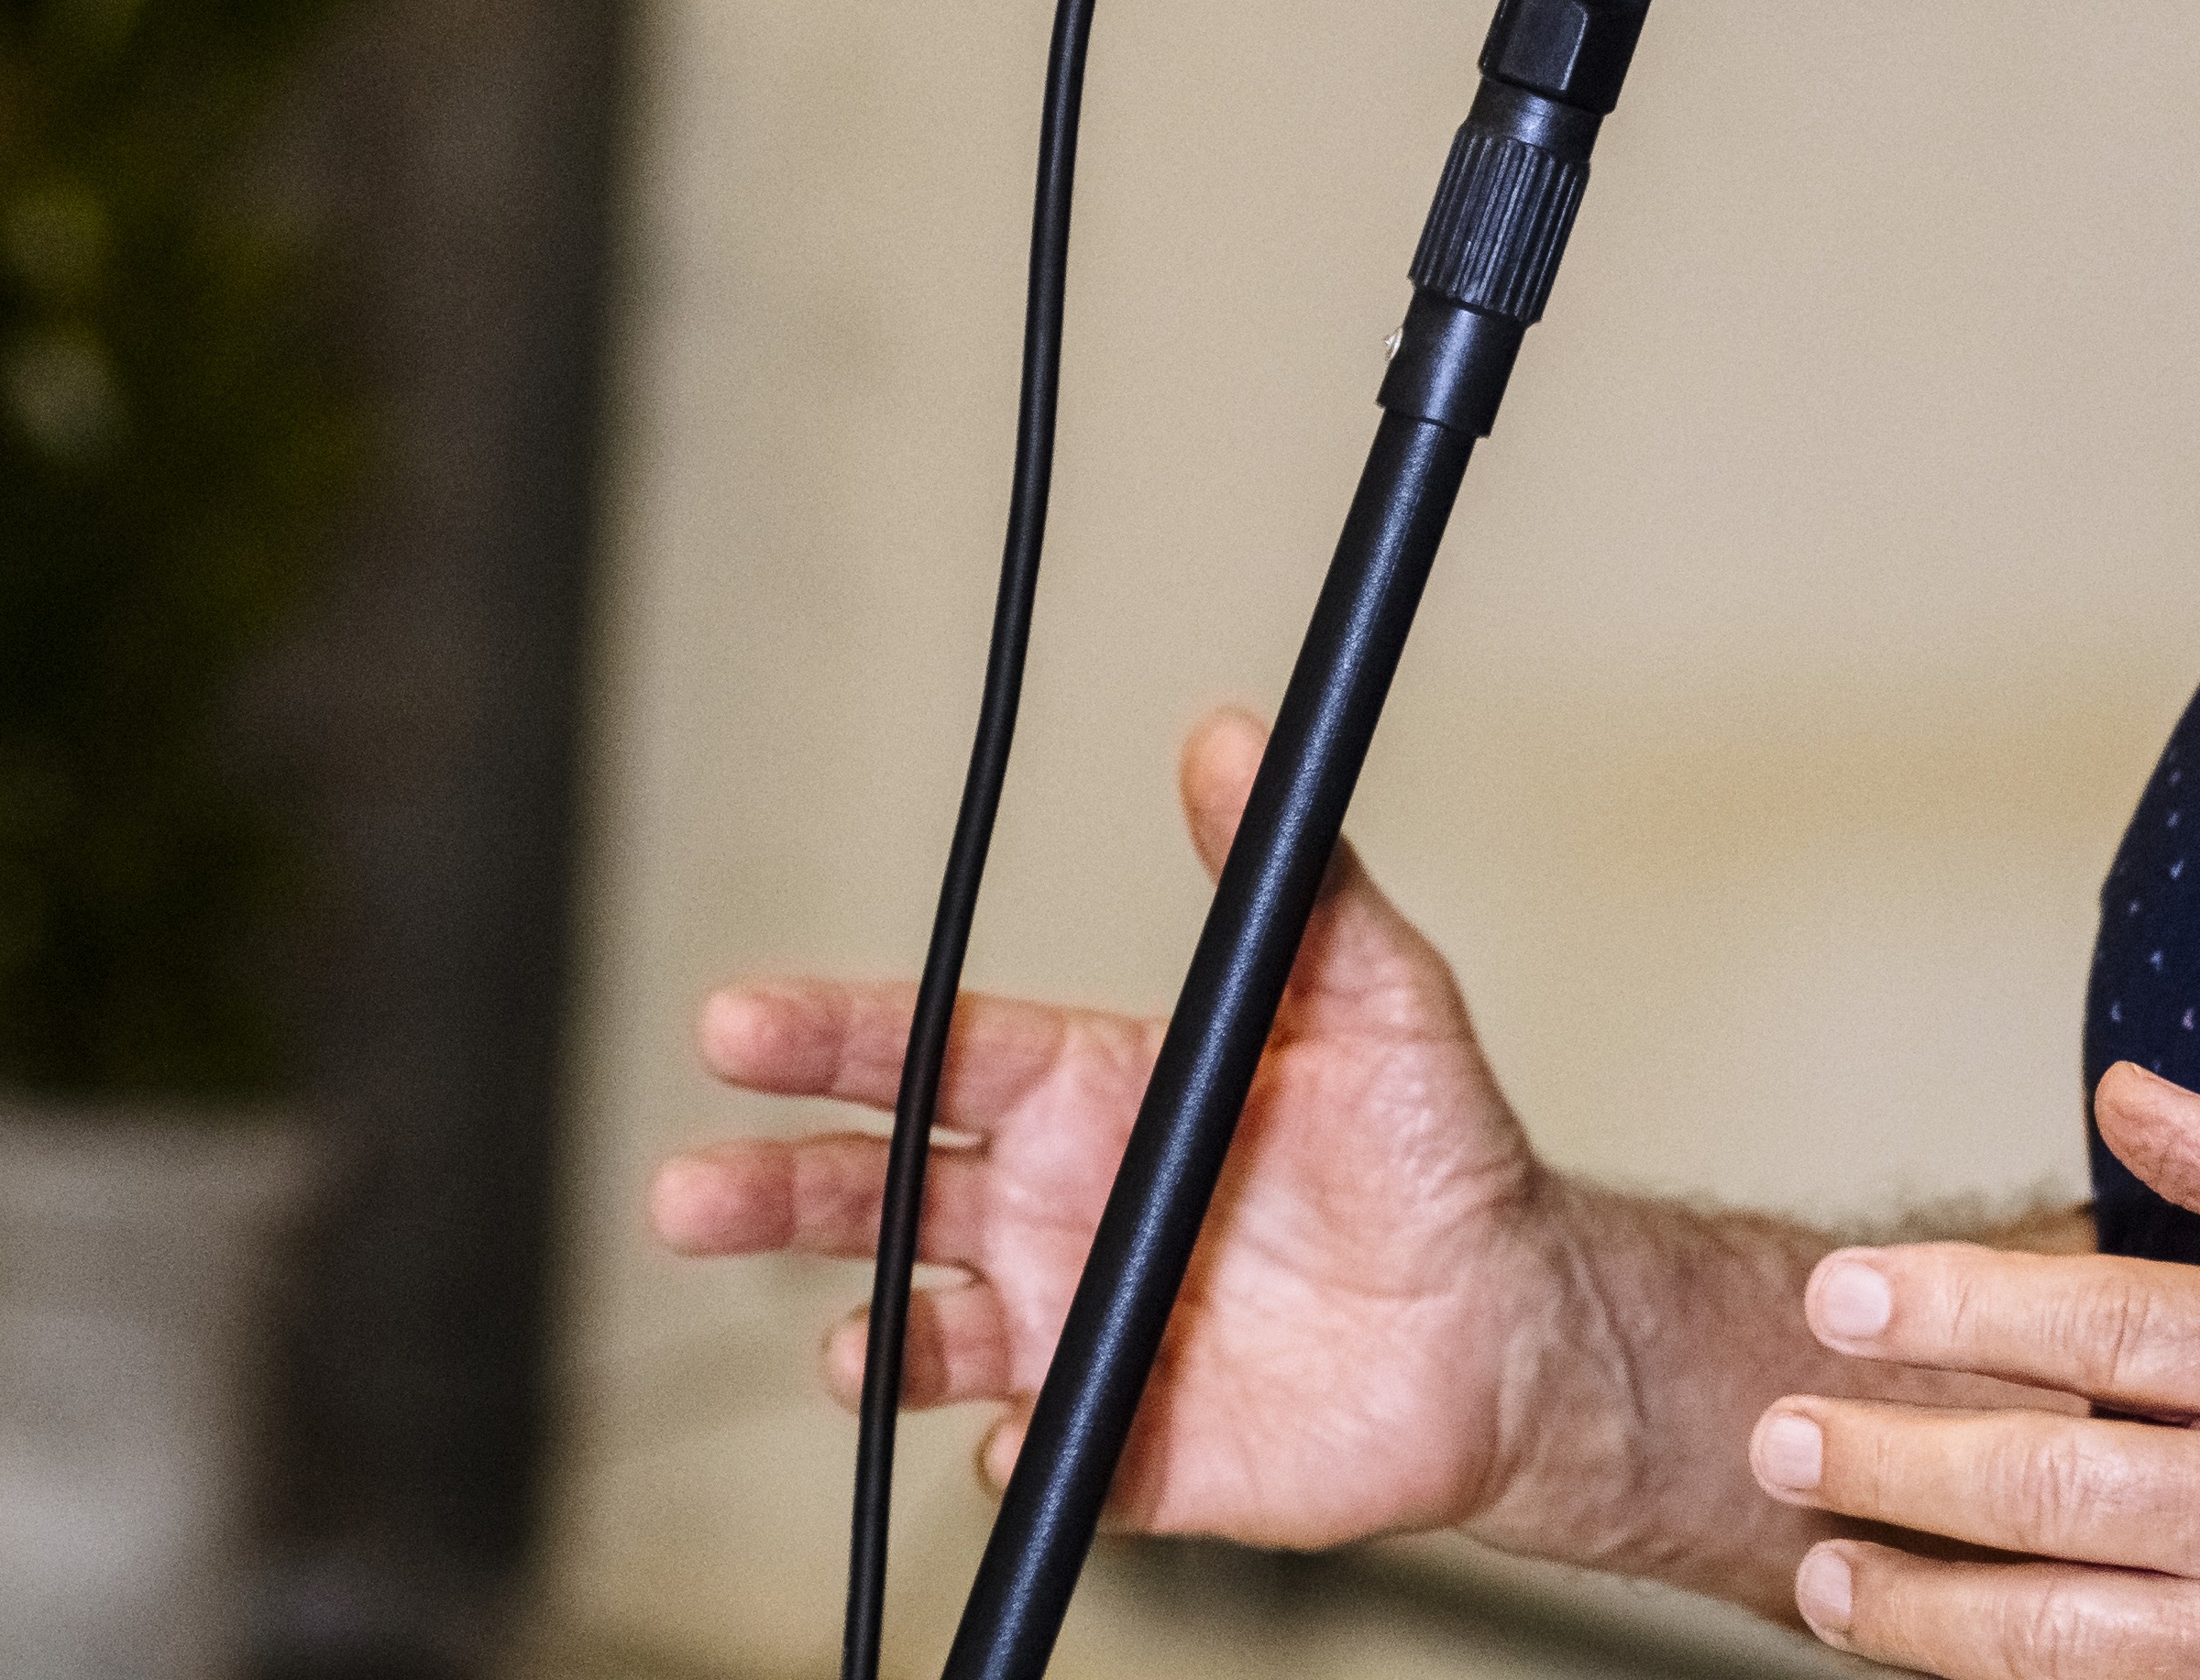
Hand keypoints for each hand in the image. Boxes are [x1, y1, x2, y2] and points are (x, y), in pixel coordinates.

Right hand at [648, 707, 1600, 1549]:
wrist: (1507, 1324)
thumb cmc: (1435, 1152)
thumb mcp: (1378, 994)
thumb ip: (1295, 882)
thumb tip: (1238, 744)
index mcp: (1098, 1095)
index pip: (936, 1056)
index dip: (832, 1041)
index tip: (736, 1024)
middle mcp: (1064, 1209)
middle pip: (881, 1196)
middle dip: (778, 1193)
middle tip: (693, 1194)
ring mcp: (1081, 1325)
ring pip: (917, 1336)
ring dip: (865, 1344)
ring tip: (849, 1347)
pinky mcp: (1125, 1436)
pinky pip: (1037, 1454)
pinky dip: (1017, 1449)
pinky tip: (1026, 1432)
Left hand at [1748, 1064, 2199, 1675]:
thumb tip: (2126, 1101)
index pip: (2114, 1328)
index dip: (1960, 1308)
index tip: (1843, 1296)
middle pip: (2053, 1483)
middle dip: (1890, 1454)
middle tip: (1781, 1423)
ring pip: (2054, 1633)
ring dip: (1913, 1601)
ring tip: (1818, 1562)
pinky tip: (1932, 1649)